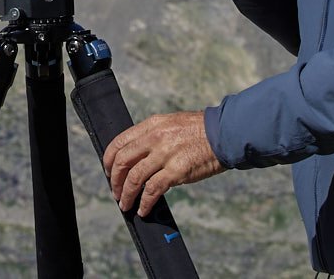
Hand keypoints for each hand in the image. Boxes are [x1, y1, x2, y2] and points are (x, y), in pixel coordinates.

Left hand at [101, 110, 224, 216]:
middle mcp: (155, 138)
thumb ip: (153, 136)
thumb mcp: (171, 124)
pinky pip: (153, 190)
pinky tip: (143, 209)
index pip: (120, 142)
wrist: (225, 134)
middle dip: (114, 179)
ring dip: (126, 194)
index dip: (109, 159)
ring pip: (135, 178)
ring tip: (125, 205)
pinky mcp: (177, 171)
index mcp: (152, 125)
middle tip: (115, 192)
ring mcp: (165, 154)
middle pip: (122, 161)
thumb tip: (137, 154)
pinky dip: (145, 202)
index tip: (108, 171)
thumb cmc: (200, 132)